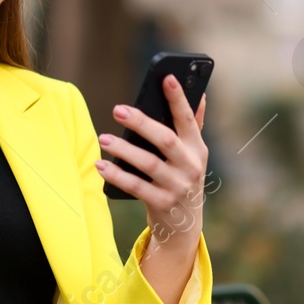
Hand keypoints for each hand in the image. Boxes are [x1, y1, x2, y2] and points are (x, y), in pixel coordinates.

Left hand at [96, 74, 208, 242]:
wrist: (184, 226)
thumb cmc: (183, 180)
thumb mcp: (194, 156)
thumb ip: (195, 127)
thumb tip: (202, 95)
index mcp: (197, 149)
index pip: (188, 119)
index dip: (178, 98)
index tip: (166, 77)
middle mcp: (190, 166)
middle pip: (166, 140)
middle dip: (142, 123)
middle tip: (118, 109)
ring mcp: (177, 186)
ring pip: (149, 164)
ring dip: (124, 150)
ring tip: (104, 139)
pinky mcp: (161, 203)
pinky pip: (136, 187)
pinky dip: (117, 176)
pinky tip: (101, 166)